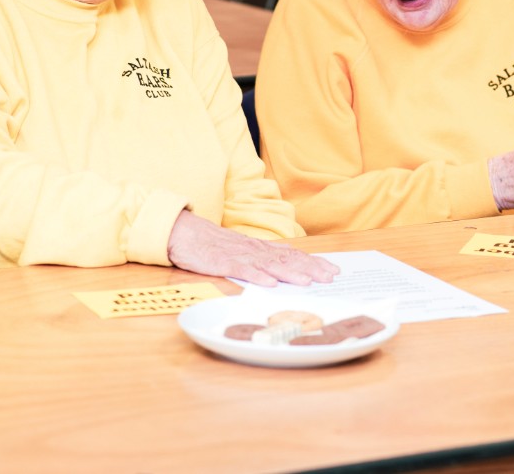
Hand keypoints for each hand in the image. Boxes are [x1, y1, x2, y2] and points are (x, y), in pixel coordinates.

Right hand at [167, 210, 339, 286]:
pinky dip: (256, 275)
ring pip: (268, 264)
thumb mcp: (238, 250)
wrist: (180, 232)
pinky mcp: (221, 262)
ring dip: (290, 273)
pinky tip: (269, 282)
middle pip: (286, 259)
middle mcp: (252, 249)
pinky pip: (241, 269)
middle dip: (310, 268)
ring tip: (308, 281)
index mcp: (257, 247)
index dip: (312, 262)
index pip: (291, 254)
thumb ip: (259, 258)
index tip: (332, 270)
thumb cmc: (209, 244)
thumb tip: (283, 270)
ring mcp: (237, 254)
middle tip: (331, 277)